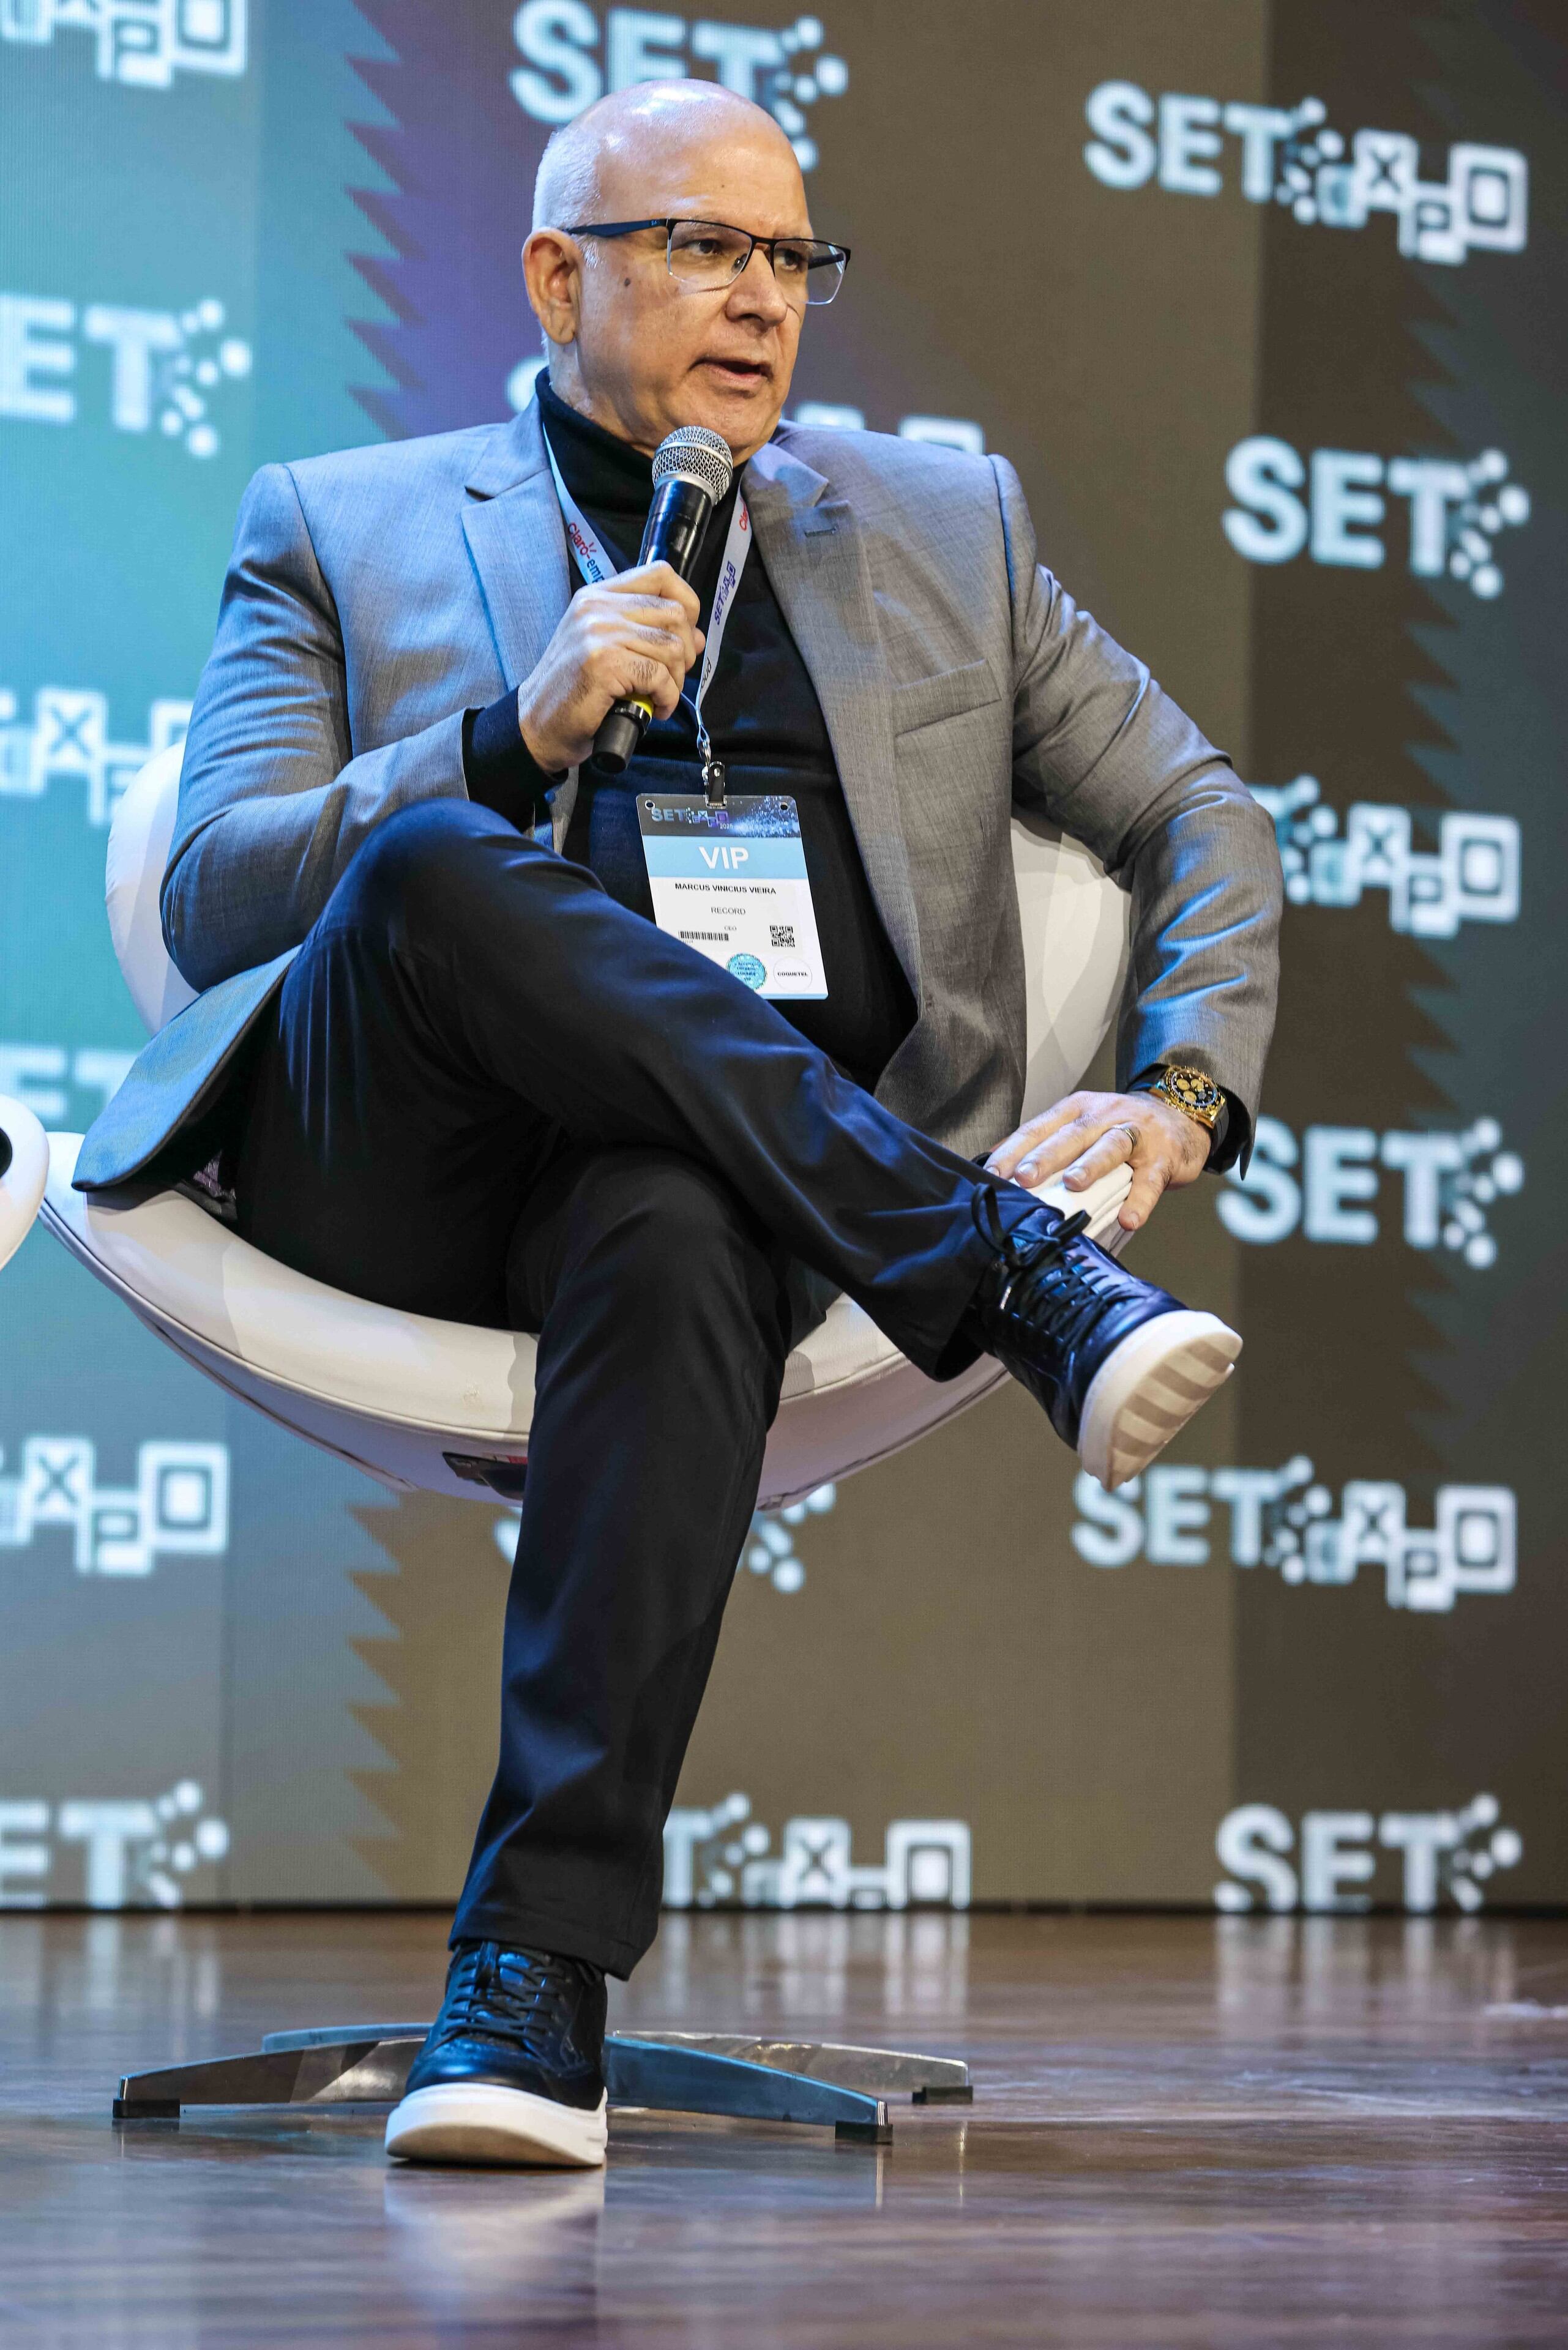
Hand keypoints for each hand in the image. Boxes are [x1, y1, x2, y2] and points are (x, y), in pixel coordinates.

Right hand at [516, 561, 704, 772]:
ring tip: (660, 695)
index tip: (685, 633)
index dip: (687, 602)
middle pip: (674, 614)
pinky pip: (659, 676)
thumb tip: (696, 636)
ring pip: (671, 647)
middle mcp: (597, 608)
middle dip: (684, 652)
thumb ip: (648, 634)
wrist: (539, 724)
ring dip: (676, 680)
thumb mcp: (608, 649)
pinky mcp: (604, 663)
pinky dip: (666, 698)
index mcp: (598, 597)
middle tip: (671, 677)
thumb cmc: (574, 691)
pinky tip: (654, 708)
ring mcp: (599, 633)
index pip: (660, 574)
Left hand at [984, 1089, 1211, 1234]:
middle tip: (1023, 1177)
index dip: (1014, 1150)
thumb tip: (997, 1168)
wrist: (1181, 1115)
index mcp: (1076, 1110)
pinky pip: (1150, 1180)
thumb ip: (1048, 1144)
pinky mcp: (1163, 1157)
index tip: (991, 1174)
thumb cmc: (1120, 1128)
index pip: (1039, 1128)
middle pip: (1071, 1135)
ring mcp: (1136, 1134)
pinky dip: (1140, 1200)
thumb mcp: (1083, 1125)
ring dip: (1091, 1165)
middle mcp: (1104, 1116)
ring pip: (1110, 1147)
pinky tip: (1129, 1219)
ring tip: (1074, 1185)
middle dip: (1045, 1156)